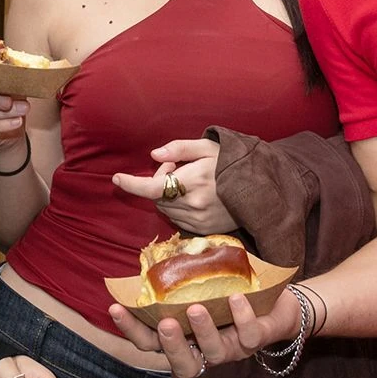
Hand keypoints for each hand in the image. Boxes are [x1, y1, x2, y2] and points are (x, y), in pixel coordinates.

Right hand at [107, 288, 304, 377]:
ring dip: (204, 332)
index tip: (115, 307)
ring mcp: (231, 349)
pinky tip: (235, 297)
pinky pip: (249, 335)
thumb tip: (154, 253)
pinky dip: (241, 316)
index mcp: (186, 337)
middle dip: (170, 346)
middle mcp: (205, 349)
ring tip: (197, 307)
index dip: (132, 329)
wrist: (280, 302)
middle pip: (181, 365)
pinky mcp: (256, 340)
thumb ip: (180, 277)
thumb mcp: (202, 284)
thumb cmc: (231, 292)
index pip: (151, 342)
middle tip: (166, 323)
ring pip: (214, 353)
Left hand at [112, 138, 231, 232]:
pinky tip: (194, 196)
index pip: (153, 187)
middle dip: (160, 182)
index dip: (132, 184)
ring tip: (189, 182)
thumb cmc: (232, 163)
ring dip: (168, 196)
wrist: (260, 189)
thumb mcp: (208, 147)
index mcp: (194, 181)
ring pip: (166, 210)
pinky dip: (178, 207)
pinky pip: (178, 220)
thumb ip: (179, 149)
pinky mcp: (204, 230)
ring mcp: (199, 220)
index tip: (116, 178)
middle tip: (177, 168)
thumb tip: (154, 156)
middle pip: (158, 198)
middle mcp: (194, 204)